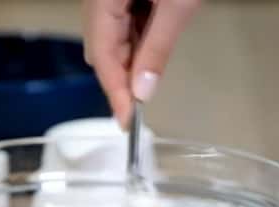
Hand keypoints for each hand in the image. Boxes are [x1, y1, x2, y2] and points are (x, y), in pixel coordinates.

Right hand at [83, 0, 200, 125]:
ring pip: (111, 36)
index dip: (115, 91)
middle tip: (141, 102)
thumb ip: (158, 46)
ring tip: (153, 70)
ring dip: (131, 57)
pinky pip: (121, 20)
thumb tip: (142, 91)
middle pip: (101, 47)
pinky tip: (154, 41)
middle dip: (121, 76)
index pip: (101, 54)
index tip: (127, 122)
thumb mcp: (177, 5)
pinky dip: (137, 37)